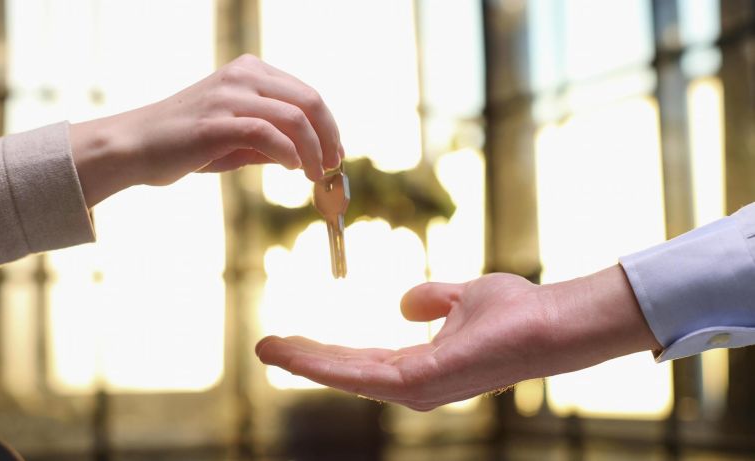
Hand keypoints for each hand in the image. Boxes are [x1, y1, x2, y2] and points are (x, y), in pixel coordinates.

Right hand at [71, 54, 342, 206]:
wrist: (133, 146)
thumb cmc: (183, 143)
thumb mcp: (234, 136)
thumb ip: (268, 139)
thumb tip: (306, 155)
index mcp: (249, 71)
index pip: (306, 94)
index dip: (329, 125)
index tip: (334, 152)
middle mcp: (242, 76)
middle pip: (309, 101)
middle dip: (329, 137)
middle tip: (333, 165)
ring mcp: (229, 96)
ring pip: (295, 118)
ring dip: (314, 150)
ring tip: (315, 174)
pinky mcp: (216, 122)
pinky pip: (268, 134)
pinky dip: (289, 154)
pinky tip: (292, 169)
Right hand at [255, 265, 660, 410]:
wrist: (550, 321)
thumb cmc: (516, 312)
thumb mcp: (463, 297)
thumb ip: (433, 299)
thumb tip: (404, 303)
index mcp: (420, 366)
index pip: (362, 363)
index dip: (325, 354)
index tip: (291, 340)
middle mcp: (414, 385)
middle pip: (347, 374)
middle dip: (305, 362)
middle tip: (265, 348)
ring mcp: (417, 389)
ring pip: (347, 377)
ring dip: (305, 363)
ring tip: (268, 349)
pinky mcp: (421, 383)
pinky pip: (362, 374)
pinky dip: (326, 365)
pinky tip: (298, 351)